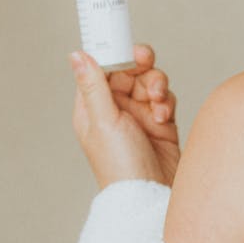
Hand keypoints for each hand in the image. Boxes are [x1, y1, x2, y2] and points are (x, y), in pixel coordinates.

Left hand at [68, 43, 180, 190]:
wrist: (150, 193)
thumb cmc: (119, 164)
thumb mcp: (103, 121)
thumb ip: (94, 85)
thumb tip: (76, 55)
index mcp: (94, 106)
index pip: (103, 68)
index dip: (116, 55)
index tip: (128, 48)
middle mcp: (115, 108)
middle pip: (131, 71)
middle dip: (142, 67)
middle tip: (146, 63)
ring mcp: (139, 114)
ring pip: (151, 81)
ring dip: (157, 85)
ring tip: (158, 102)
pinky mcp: (160, 121)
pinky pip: (166, 97)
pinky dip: (167, 102)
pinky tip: (163, 116)